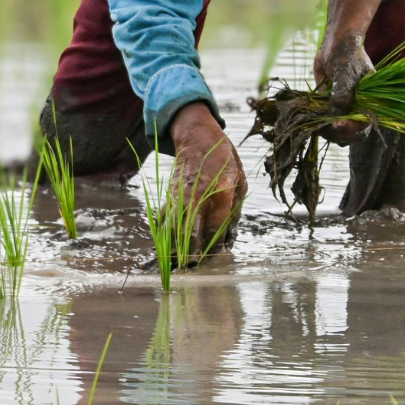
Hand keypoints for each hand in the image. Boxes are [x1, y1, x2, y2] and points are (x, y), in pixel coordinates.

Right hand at [169, 102, 245, 251]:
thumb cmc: (224, 159)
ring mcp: (183, 194)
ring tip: (179, 264)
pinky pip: (165, 218)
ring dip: (176, 248)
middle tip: (194, 267)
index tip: (215, 255)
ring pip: (176, 228)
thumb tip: (229, 238)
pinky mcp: (171, 194)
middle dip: (193, 254)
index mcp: (222, 191)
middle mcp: (200, 195)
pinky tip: (165, 246)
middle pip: (193, 232)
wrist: (198, 137)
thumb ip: (235, 211)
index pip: (216, 228)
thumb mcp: (240, 181)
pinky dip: (165, 233)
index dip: (214, 246)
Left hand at [313, 32, 372, 145]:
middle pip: (350, 135)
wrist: (335, 43)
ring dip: (326, 132)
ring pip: (336, 132)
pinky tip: (309, 118)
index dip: (351, 129)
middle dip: (337, 134)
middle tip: (323, 127)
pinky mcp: (330, 108)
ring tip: (315, 122)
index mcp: (370, 104)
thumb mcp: (345, 74)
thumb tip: (336, 116)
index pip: (363, 126)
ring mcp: (344, 110)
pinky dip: (317, 124)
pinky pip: (325, 123)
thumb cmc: (346, 55)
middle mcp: (358, 110)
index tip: (336, 125)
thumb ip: (342, 95)